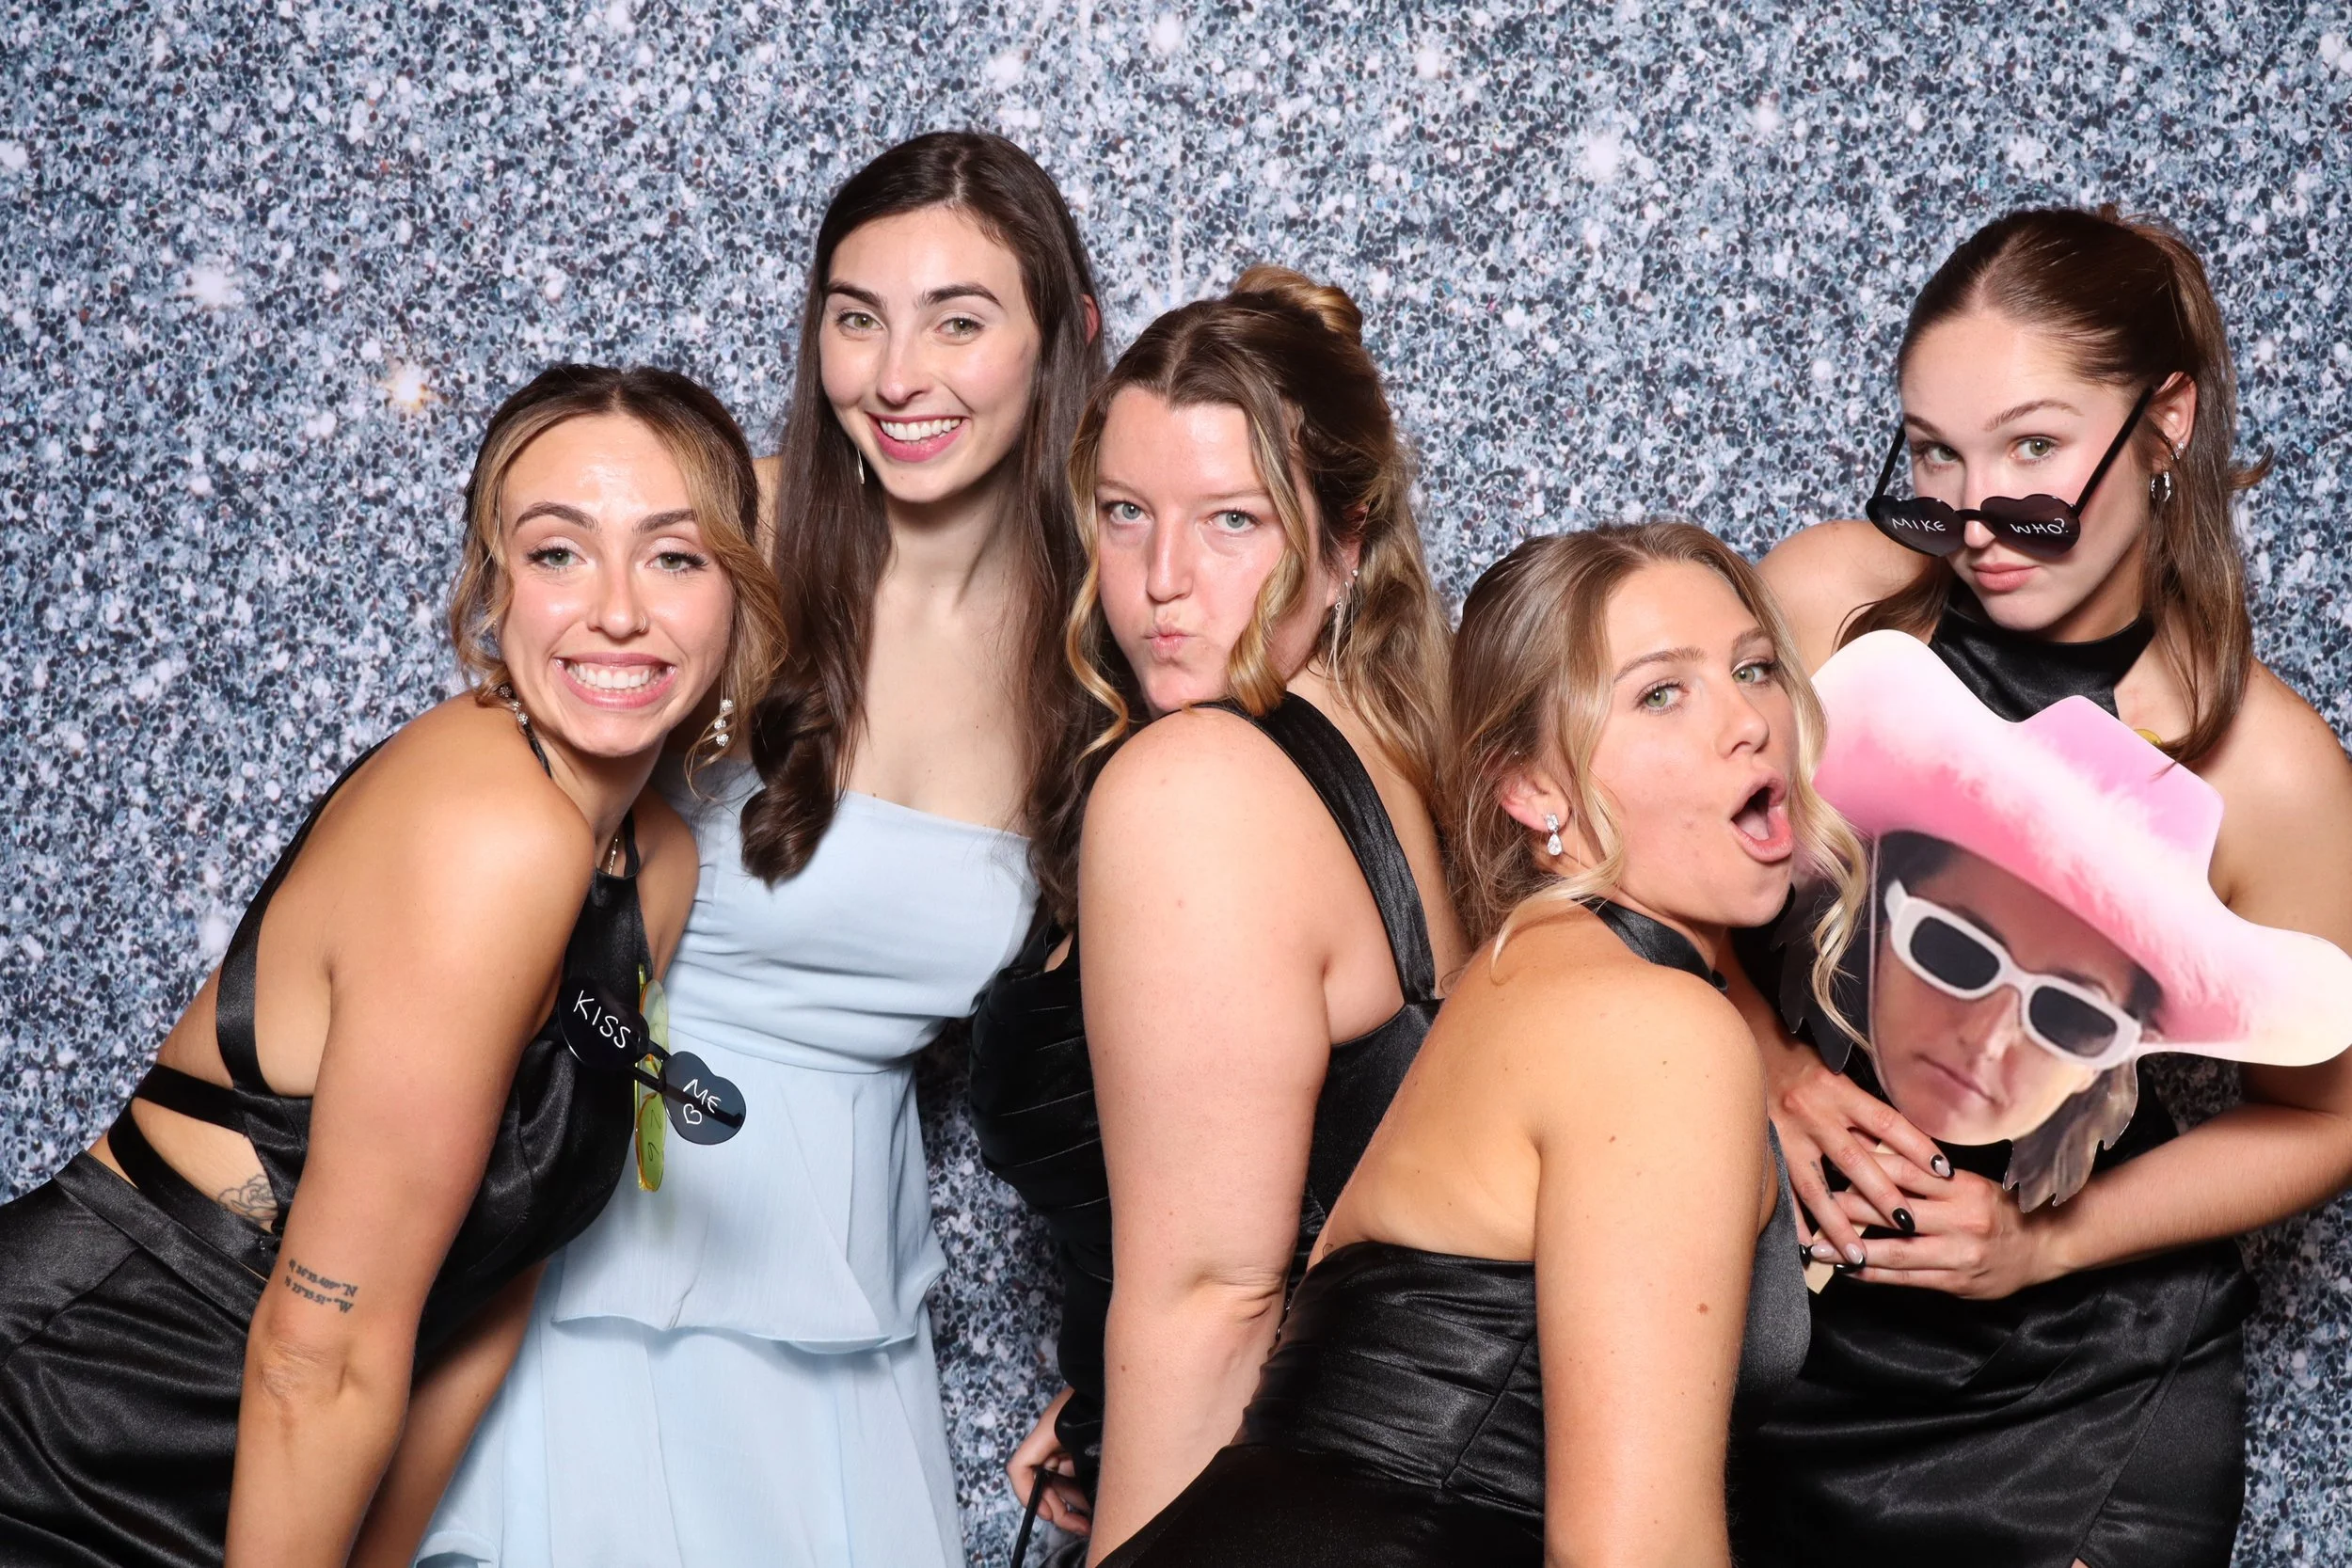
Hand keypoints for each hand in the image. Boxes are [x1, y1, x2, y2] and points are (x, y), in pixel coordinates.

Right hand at [1008, 1386, 1090, 1536]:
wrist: (1118, 1380)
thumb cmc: (1100, 1400)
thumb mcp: (1086, 1435)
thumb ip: (1076, 1465)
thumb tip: (1077, 1497)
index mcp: (1046, 1435)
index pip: (1020, 1468)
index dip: (1028, 1495)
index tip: (1048, 1513)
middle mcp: (1050, 1440)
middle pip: (1041, 1481)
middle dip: (1058, 1508)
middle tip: (1080, 1526)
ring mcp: (1064, 1442)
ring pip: (1059, 1480)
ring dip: (1073, 1500)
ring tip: (1093, 1515)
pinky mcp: (1078, 1443)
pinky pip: (1072, 1472)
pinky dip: (1080, 1486)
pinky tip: (1096, 1498)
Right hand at [1756, 1026, 1950, 1267]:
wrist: (1749, 1049)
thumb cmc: (1800, 1061)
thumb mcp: (1837, 1075)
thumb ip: (1862, 1110)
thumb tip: (1900, 1147)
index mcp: (1838, 1091)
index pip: (1887, 1123)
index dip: (1917, 1147)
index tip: (1944, 1172)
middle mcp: (1813, 1113)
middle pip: (1854, 1161)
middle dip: (1882, 1196)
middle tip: (1907, 1225)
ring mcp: (1786, 1134)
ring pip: (1815, 1186)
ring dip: (1837, 1223)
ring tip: (1857, 1255)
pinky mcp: (1765, 1148)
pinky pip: (1781, 1190)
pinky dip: (1793, 1219)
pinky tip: (1807, 1245)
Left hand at [1829, 1152, 2065, 1299]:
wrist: (2046, 1247)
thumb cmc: (2001, 1210)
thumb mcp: (1971, 1183)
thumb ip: (1929, 1177)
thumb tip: (1876, 1158)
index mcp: (1963, 1187)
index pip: (1906, 1172)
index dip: (1867, 1166)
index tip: (1833, 1161)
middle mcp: (1961, 1220)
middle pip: (1893, 1211)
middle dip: (1848, 1207)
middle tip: (1812, 1201)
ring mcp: (1959, 1255)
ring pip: (1895, 1251)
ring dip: (1851, 1249)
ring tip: (1817, 1247)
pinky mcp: (1957, 1283)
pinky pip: (1907, 1279)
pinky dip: (1874, 1274)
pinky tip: (1848, 1269)